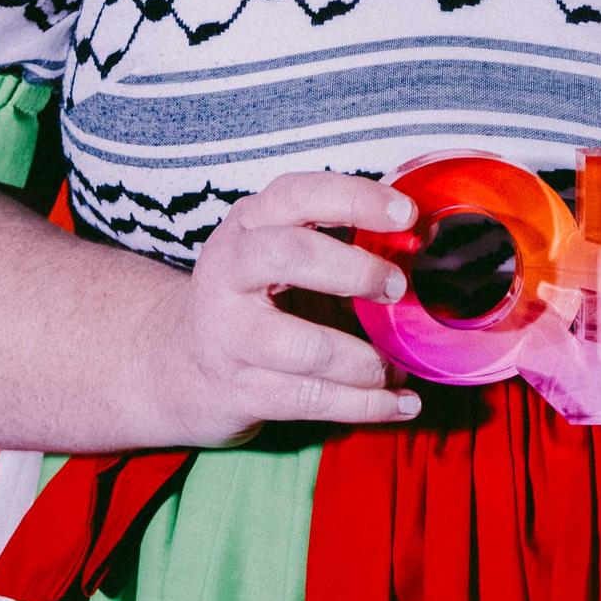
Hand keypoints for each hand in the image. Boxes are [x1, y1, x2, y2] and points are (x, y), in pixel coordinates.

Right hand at [115, 171, 430, 447]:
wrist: (178, 365)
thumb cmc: (254, 301)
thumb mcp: (278, 256)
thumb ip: (337, 245)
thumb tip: (422, 250)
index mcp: (249, 225)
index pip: (298, 195)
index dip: (354, 199)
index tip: (407, 214)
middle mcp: (230, 270)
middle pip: (290, 256)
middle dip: (354, 271)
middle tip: (397, 288)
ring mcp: (228, 334)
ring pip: (303, 347)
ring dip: (364, 361)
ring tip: (397, 368)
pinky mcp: (238, 389)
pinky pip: (310, 400)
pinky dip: (365, 405)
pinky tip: (401, 404)